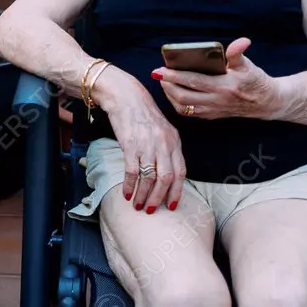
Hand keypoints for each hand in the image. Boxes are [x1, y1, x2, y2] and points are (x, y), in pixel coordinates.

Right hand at [102, 71, 186, 213]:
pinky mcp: (130, 144)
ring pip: (149, 178)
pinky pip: (132, 171)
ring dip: (144, 195)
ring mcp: (147, 144)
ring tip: (138, 205)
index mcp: (174, 141)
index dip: (177, 191)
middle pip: (166, 179)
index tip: (172, 205)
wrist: (126, 96)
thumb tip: (168, 174)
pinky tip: (126, 193)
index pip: (181, 172)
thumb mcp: (162, 130)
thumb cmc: (143, 114)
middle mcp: (163, 144)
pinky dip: (129, 185)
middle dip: (159, 198)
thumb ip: (168, 149)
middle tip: (152, 210)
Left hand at [152, 38, 275, 119]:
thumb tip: (242, 41)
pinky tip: (174, 93)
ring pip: (184, 107)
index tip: (160, 70)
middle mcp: (217, 100)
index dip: (175, 76)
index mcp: (224, 86)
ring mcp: (214, 110)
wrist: (267, 103)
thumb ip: (238, 54)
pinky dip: (178, 103)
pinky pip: (190, 113)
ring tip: (164, 82)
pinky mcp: (213, 116)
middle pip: (184, 96)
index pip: (194, 81)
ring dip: (170, 95)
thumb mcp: (248, 66)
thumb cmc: (256, 81)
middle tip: (158, 74)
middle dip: (167, 85)